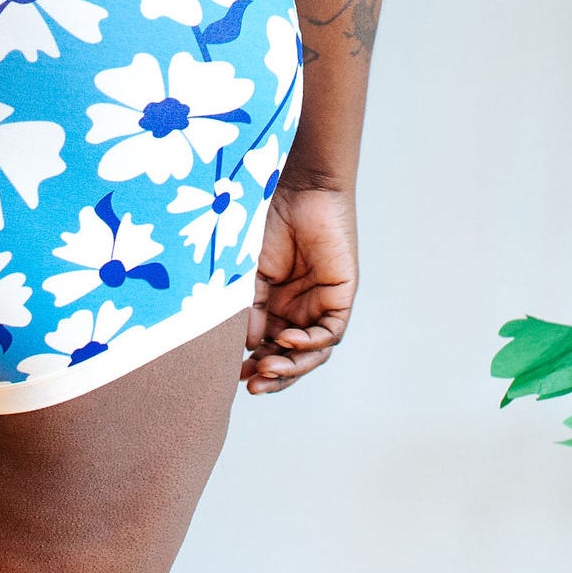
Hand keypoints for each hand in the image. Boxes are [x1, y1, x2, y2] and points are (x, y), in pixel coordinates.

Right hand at [241, 183, 357, 393]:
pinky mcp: (340, 297)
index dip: (253, 364)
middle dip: (272, 375)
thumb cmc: (266, 220)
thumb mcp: (248, 271)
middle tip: (252, 385)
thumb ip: (250, 308)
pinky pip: (330, 333)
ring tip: (268, 370)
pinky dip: (311, 343)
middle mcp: (297, 309)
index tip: (232, 376)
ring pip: (310, 352)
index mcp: (273, 304)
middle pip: (289, 356)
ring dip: (291, 366)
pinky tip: (289, 341)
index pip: (267, 347)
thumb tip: (248, 347)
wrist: (297, 187)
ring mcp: (319, 305)